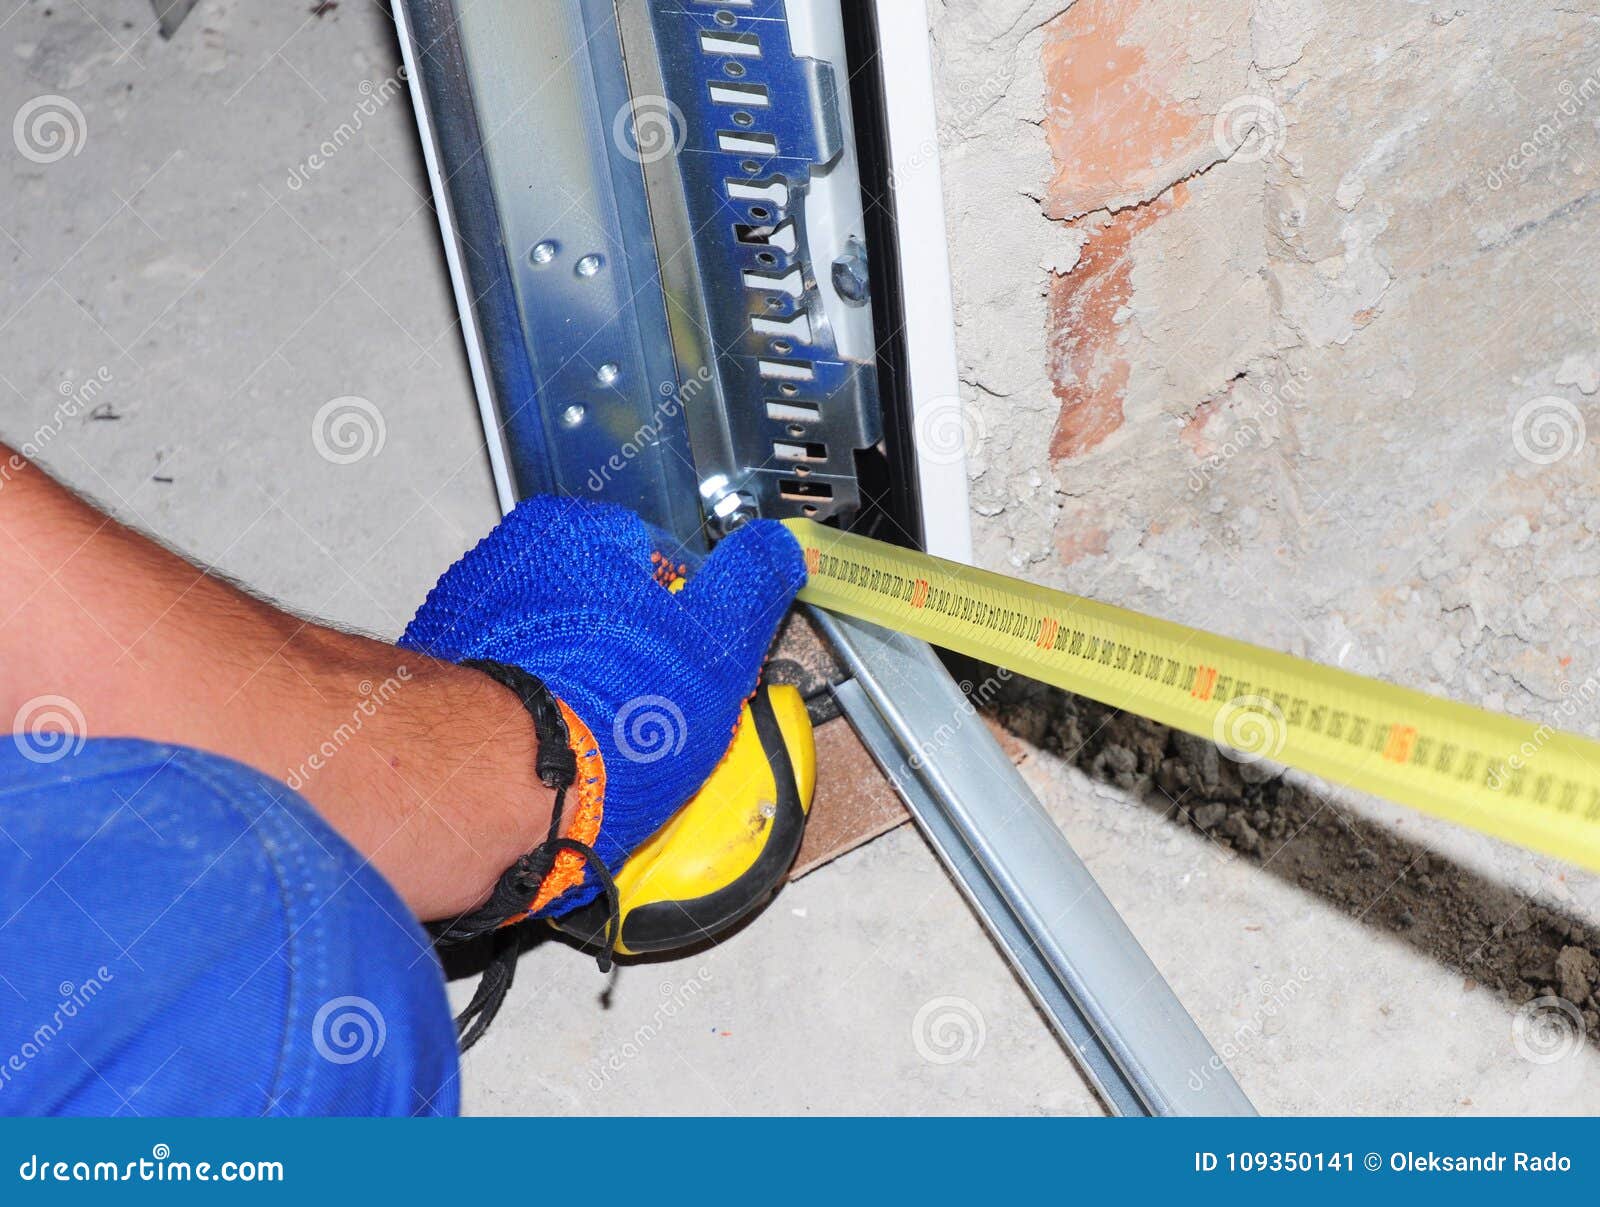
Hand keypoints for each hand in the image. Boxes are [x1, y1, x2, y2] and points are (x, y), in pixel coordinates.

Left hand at [399, 496, 805, 914]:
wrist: (510, 786)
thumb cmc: (611, 712)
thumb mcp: (718, 643)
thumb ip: (750, 585)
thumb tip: (776, 551)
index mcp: (576, 532)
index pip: (649, 554)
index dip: (681, 612)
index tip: (689, 656)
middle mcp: (505, 560)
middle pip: (587, 600)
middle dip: (619, 646)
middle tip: (647, 706)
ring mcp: (462, 620)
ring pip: (543, 646)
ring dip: (570, 681)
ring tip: (599, 740)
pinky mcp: (440, 682)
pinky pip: (500, 689)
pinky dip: (524, 714)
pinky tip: (551, 750)